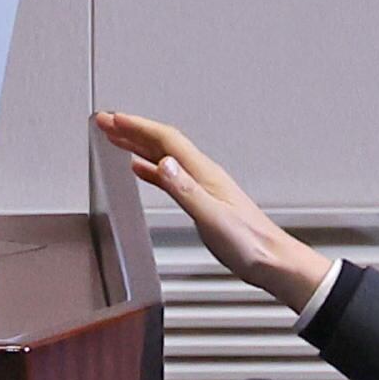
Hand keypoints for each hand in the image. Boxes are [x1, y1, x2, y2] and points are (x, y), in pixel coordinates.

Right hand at [96, 111, 334, 311]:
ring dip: (138, 144)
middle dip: (132, 129)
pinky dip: (149, 167)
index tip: (112, 119)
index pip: (166, 140)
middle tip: (106, 121)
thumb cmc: (249, 242)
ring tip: (116, 137)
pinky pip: (168, 176)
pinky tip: (141, 169)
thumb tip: (162, 163)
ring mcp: (202, 186)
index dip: (137, 126)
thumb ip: (185, 189)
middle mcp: (202, 175)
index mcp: (204, 174)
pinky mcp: (200, 200)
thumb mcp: (212, 216)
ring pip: (163, 156)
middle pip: (162, 143)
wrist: (272, 260)